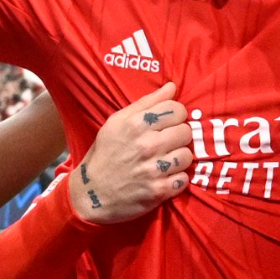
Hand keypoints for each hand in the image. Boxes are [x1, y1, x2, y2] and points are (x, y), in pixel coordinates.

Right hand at [69, 82, 192, 223]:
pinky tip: (166, 177)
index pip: (177, 110)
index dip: (177, 115)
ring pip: (187, 156)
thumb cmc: (106, 152)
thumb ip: (147, 102)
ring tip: (167, 160)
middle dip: (179, 136)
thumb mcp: (118, 121)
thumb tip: (172, 86)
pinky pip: (183, 179)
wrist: (92, 192)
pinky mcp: (158, 191)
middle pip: (186, 132)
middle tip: (168, 142)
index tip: (170, 122)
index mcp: (136, 124)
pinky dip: (177, 179)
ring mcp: (154, 170)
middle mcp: (147, 145)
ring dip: (179, 158)